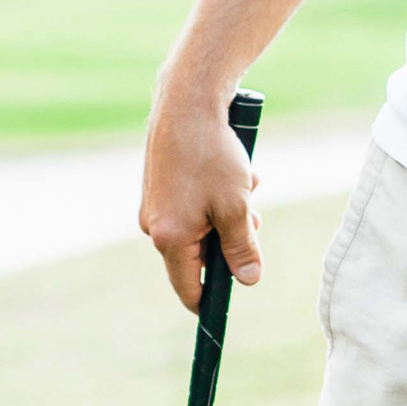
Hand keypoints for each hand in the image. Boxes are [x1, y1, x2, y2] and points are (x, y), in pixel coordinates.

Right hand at [139, 74, 262, 315]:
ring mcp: (153, 207)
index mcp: (169, 238)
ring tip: (244, 184)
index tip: (232, 301)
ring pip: (199, 229)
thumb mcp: (236, 206)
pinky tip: (230, 172)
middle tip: (253, 215)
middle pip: (198, 257)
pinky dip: (214, 198)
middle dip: (230, 242)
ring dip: (227, 216)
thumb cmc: (211, 155)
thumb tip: (248, 280)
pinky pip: (191, 208)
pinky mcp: (158, 188)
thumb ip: (242, 248)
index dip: (212, 300)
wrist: (186, 103)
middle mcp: (153, 227)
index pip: (188, 289)